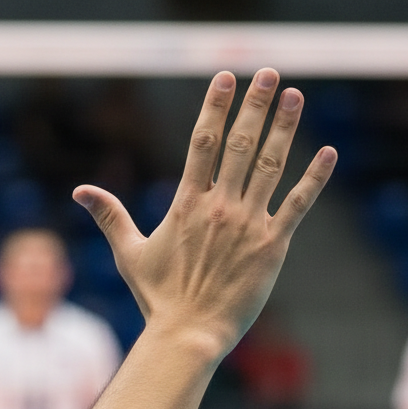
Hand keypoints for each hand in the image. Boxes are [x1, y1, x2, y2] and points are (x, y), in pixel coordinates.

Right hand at [73, 68, 335, 361]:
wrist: (188, 335)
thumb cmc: (158, 299)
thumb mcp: (129, 253)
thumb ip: (110, 216)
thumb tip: (79, 191)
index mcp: (187, 205)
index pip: (203, 144)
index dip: (215, 107)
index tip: (226, 78)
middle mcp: (219, 208)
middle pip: (240, 145)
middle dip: (254, 105)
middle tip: (267, 73)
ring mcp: (248, 225)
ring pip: (270, 166)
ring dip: (284, 128)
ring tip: (294, 96)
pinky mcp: (272, 247)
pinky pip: (297, 205)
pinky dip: (314, 178)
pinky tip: (328, 153)